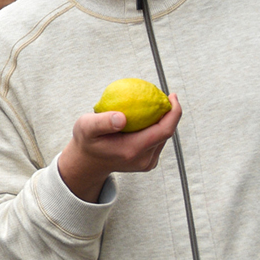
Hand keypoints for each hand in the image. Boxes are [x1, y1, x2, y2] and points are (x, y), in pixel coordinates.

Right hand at [56, 94, 181, 202]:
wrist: (87, 162)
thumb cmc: (86, 141)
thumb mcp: (86, 127)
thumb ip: (102, 122)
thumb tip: (122, 117)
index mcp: (132, 150)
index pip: (164, 131)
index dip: (174, 113)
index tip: (172, 96)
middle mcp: (143, 160)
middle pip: (166, 133)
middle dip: (169, 113)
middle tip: (161, 95)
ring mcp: (146, 163)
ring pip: (163, 137)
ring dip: (162, 120)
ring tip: (155, 104)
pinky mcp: (147, 162)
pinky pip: (157, 141)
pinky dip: (156, 127)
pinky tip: (149, 116)